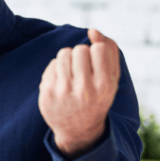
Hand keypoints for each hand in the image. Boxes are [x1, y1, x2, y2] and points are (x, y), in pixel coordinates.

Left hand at [38, 28, 119, 158]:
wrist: (78, 130)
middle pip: (79, 49)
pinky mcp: (47, 93)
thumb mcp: (112, 79)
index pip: (98, 48)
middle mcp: (84, 90)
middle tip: (83, 69)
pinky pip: (52, 64)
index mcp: (104, 86)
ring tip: (72, 72)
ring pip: (63, 53)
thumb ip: (109, 51)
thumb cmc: (98, 98)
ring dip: (68, 58)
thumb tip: (93, 30)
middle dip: (81, 55)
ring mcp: (63, 92)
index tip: (96, 63)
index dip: (96, 51)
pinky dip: (58, 68)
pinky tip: (62, 81)